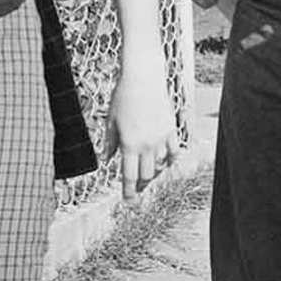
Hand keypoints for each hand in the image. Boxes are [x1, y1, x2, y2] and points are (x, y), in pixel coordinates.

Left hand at [102, 53, 178, 199]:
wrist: (143, 78)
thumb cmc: (122, 96)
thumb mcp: (110, 120)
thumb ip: (110, 142)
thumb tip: (107, 160)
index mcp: (129, 143)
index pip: (129, 175)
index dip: (129, 191)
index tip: (128, 201)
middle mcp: (147, 144)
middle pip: (146, 175)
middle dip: (141, 185)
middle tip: (136, 190)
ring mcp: (161, 138)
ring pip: (160, 166)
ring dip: (153, 174)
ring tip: (147, 177)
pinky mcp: (171, 129)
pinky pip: (174, 152)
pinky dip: (169, 161)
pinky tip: (164, 164)